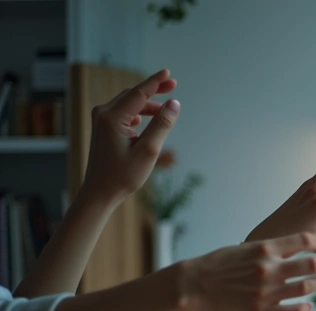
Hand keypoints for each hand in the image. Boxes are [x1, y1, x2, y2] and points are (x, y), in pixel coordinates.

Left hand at [79, 69, 179, 203]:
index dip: (155, 82)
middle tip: (173, 87)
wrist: (99, 192)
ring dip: (147, 104)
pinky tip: (145, 121)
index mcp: (113, 118)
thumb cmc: (123, 175)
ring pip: (128, 103)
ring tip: (165, 111)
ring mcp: (100, 120)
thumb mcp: (149, 150)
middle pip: (133, 95)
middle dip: (153, 91)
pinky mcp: (101, 128)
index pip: (139, 93)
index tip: (169, 74)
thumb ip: (162, 124)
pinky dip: (137, 113)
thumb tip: (174, 104)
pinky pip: (122, 113)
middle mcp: (103, 114)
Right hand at [180, 232, 315, 310]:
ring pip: (305, 289)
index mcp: (264, 250)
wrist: (194, 284)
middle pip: (312, 265)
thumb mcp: (248, 247)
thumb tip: (300, 244)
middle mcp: (268, 270)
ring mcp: (265, 292)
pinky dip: (304, 308)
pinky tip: (312, 305)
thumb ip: (273, 248)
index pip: (304, 240)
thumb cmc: (220, 263)